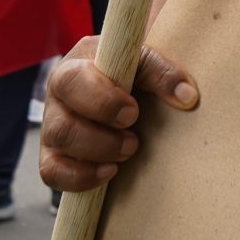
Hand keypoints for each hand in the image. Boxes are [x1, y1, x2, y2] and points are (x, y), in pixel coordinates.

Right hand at [38, 35, 199, 191]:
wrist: (126, 85)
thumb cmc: (129, 71)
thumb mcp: (142, 61)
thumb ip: (161, 71)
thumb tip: (187, 96)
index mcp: (75, 66)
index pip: (73, 81)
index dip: (101, 102)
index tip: (133, 112)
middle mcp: (57, 97)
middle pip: (61, 125)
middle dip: (101, 139)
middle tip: (134, 141)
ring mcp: (52, 127)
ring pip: (59, 148)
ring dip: (96, 155)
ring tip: (129, 151)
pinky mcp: (53, 155)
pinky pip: (52, 173)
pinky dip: (80, 178)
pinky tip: (109, 173)